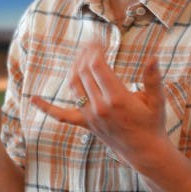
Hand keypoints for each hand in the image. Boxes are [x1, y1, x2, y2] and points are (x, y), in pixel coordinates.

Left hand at [31, 45, 168, 171]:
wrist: (145, 152)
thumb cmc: (152, 123)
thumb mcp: (157, 100)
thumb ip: (153, 78)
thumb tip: (154, 57)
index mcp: (117, 99)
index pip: (97, 66)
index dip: (95, 50)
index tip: (100, 40)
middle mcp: (100, 107)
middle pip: (84, 72)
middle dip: (86, 53)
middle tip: (93, 43)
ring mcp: (90, 116)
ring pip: (73, 85)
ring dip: (75, 67)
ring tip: (82, 55)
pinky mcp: (85, 124)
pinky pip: (61, 116)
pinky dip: (46, 108)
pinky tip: (33, 99)